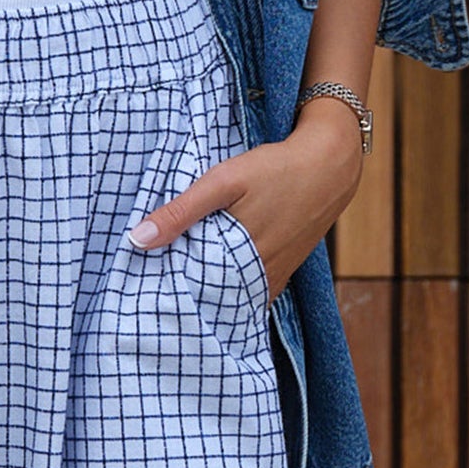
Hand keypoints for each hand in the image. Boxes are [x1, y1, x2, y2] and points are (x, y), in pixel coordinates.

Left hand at [123, 113, 364, 303]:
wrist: (330, 166)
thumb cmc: (275, 170)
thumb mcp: (224, 181)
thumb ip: (182, 211)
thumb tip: (138, 239)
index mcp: (241, 260)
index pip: (194, 296)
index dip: (167, 296)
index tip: (140, 296)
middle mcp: (260, 278)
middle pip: (212, 301)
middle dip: (184, 300)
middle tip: (150, 297)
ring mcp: (274, 277)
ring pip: (232, 297)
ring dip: (207, 294)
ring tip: (173, 289)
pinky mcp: (282, 270)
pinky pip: (251, 290)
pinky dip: (230, 287)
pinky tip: (211, 278)